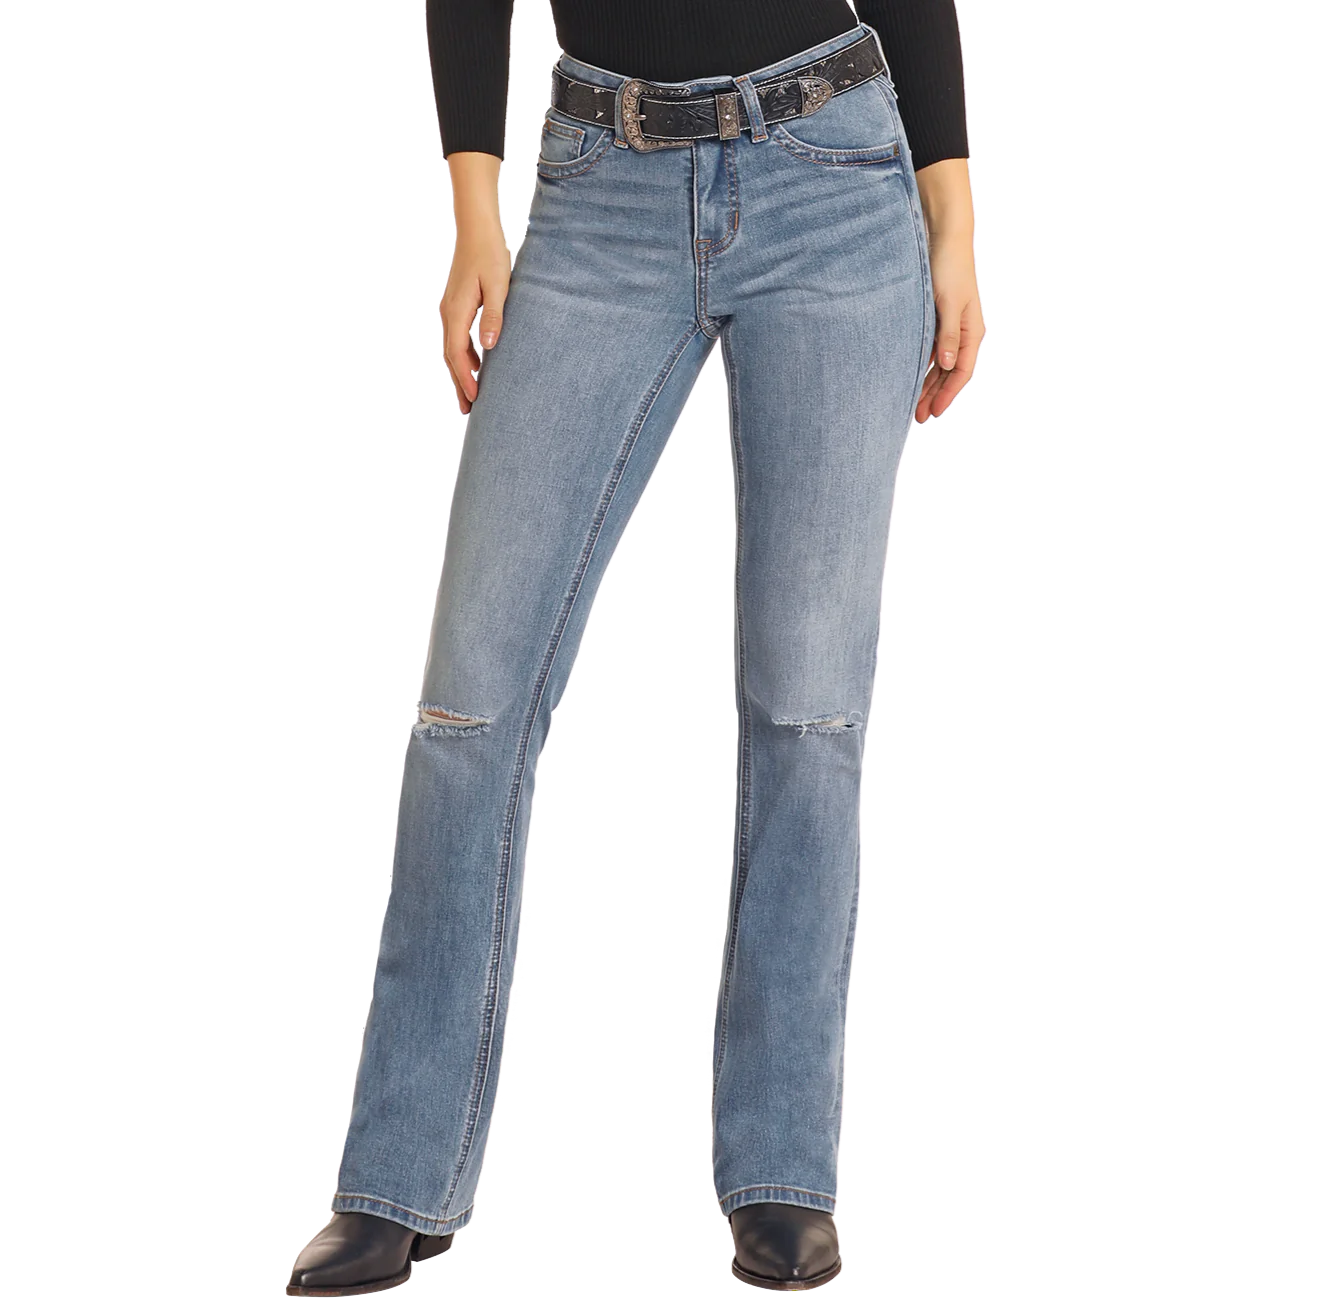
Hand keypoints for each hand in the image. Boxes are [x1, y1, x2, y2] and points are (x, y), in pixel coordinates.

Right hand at [442, 224, 511, 414]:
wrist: (477, 230)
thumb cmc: (491, 255)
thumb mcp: (499, 286)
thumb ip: (495, 316)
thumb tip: (489, 346)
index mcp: (458, 311)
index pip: (457, 354)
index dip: (465, 378)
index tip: (474, 399)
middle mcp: (449, 313)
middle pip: (451, 357)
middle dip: (460, 383)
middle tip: (468, 410)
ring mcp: (451, 309)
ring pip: (453, 348)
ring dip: (461, 372)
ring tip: (471, 394)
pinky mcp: (457, 305)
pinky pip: (457, 337)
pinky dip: (464, 356)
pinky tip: (477, 365)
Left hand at [915, 235, 984, 422]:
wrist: (944, 236)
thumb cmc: (948, 266)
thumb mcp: (948, 302)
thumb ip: (947, 334)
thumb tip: (949, 364)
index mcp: (970, 331)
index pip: (961, 372)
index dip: (947, 394)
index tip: (933, 412)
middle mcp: (962, 332)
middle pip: (950, 372)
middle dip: (935, 394)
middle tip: (918, 416)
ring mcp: (950, 326)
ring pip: (941, 363)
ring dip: (928, 383)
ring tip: (914, 402)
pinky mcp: (938, 317)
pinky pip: (932, 349)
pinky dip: (924, 364)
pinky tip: (912, 375)